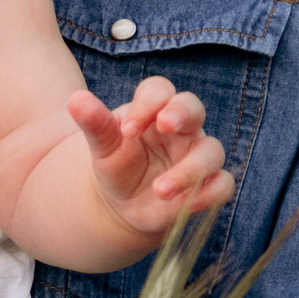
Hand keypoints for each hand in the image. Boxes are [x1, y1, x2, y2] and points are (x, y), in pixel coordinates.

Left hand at [71, 77, 232, 237]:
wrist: (123, 204)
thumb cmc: (116, 165)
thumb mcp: (102, 145)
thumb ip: (94, 123)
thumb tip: (75, 99)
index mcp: (155, 110)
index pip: (159, 90)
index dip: (147, 104)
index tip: (126, 129)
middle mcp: (182, 129)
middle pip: (193, 107)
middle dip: (180, 113)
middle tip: (164, 123)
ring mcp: (198, 156)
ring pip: (211, 151)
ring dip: (189, 169)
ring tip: (159, 189)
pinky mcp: (208, 185)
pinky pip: (223, 185)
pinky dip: (208, 195)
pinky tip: (185, 206)